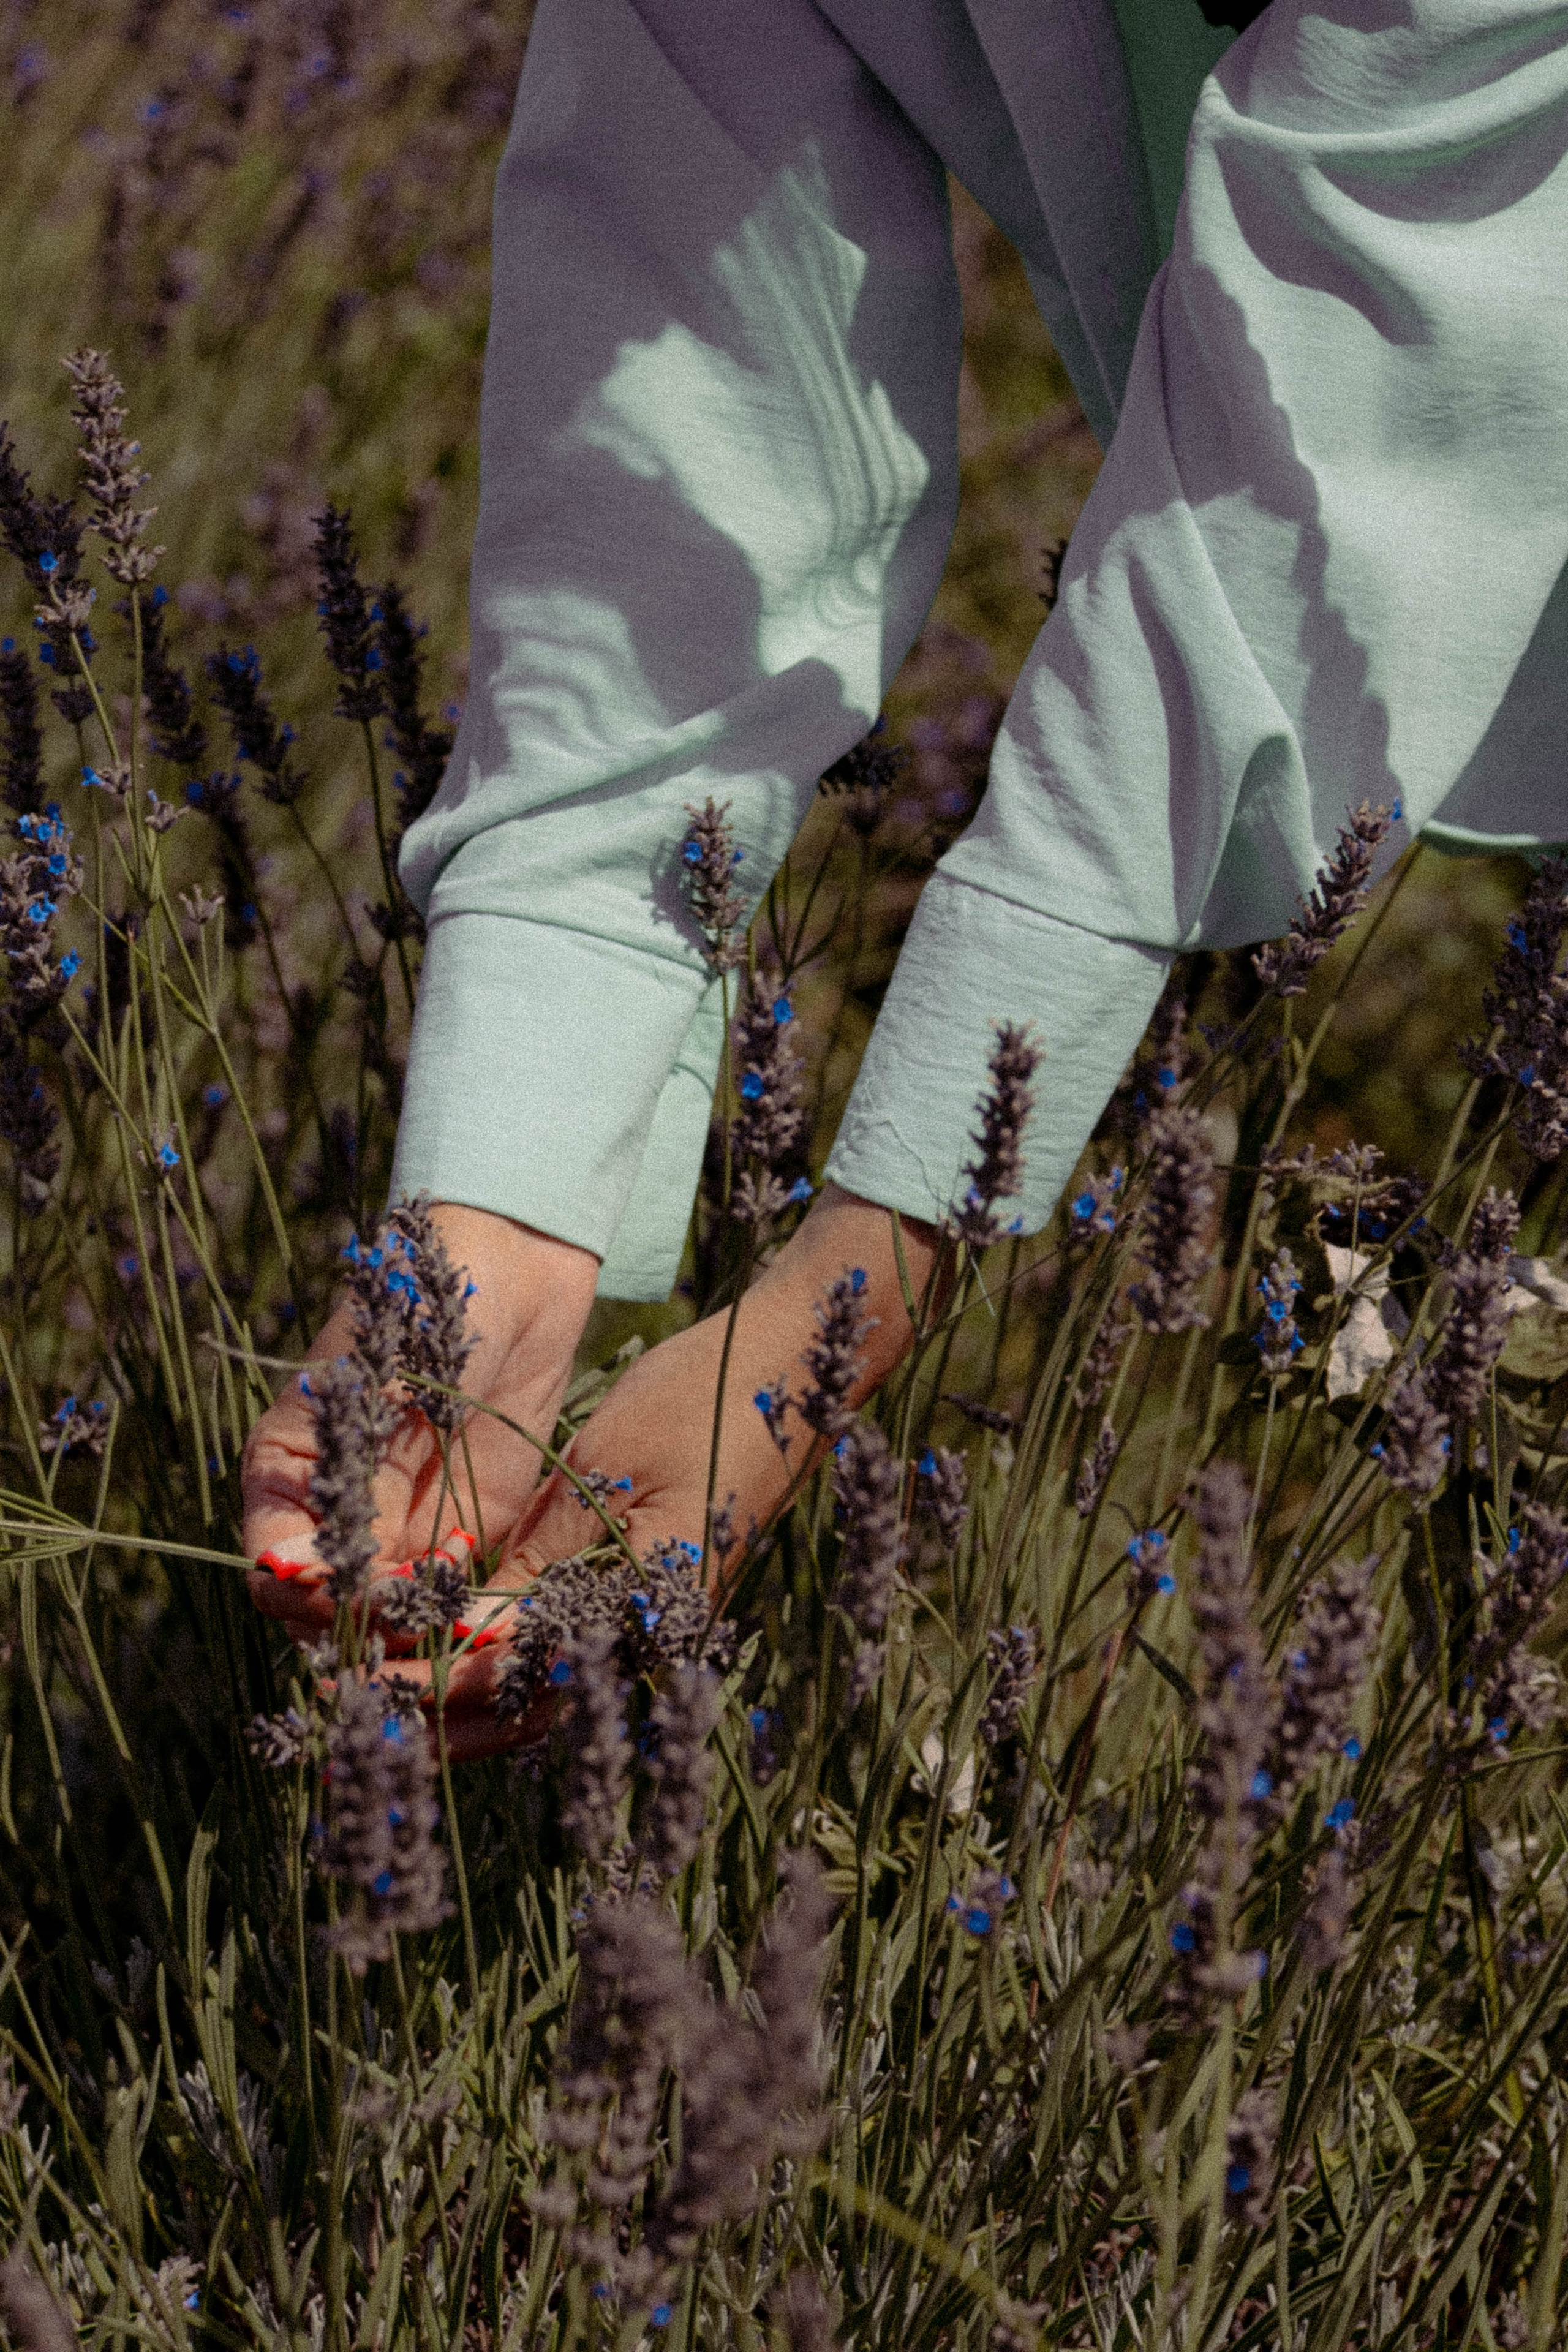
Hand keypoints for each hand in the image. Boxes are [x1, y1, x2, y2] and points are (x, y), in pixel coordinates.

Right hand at [242, 1202, 600, 1643]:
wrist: (511, 1270)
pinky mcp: (465, 1533)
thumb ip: (348, 1472)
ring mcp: (403, 1528)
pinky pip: (452, 1601)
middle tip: (415, 1625)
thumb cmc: (420, 1304)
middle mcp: (339, 1513)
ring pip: (389, 1621)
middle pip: (327, 1613)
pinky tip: (490, 1615)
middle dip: (364, 1632)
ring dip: (415, 1638)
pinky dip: (464, 1619)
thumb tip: (302, 1571)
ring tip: (456, 1625)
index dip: (306, 1598)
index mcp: (289, 1473)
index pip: (274, 1570)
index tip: (353, 1593)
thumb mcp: (375, 1381)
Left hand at [400, 1184, 951, 1761]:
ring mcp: (660, 1623)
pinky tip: (450, 1652)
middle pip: (530, 1707)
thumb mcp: (605, 1471)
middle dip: (440, 1713)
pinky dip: (506, 1662)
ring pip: (547, 1692)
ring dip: (466, 1699)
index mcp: (650, 1611)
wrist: (795, 1368)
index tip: (360, 1684)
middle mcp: (657, 1638)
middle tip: (355, 1708)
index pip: (520, 1674)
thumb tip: (454, 1639)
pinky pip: (571, 1653)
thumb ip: (538, 1561)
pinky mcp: (656, 1598)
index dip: (432, 1684)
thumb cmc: (703, 1400)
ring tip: (384, 1693)